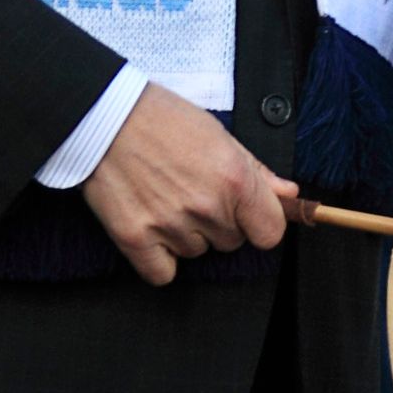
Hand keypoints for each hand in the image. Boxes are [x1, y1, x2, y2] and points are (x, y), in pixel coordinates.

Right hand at [79, 84, 296, 286]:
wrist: (105, 118)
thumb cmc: (164, 119)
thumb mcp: (220, 136)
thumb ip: (257, 171)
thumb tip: (287, 194)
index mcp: (235, 178)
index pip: (270, 233)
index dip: (261, 224)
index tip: (248, 215)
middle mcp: (206, 206)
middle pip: (232, 242)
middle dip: (221, 223)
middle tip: (196, 193)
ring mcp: (169, 225)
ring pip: (197, 253)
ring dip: (188, 235)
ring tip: (168, 200)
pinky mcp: (134, 238)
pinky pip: (162, 274)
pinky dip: (160, 259)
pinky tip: (154, 229)